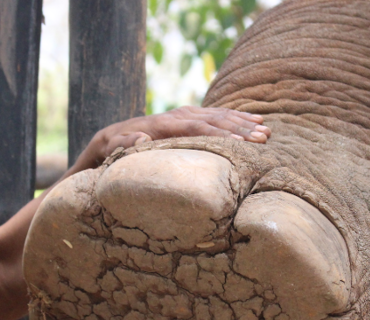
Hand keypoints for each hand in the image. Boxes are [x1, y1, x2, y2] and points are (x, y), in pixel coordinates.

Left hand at [70, 106, 271, 171]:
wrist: (103, 141)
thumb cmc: (106, 153)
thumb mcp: (107, 151)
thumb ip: (122, 143)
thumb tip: (141, 135)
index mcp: (160, 126)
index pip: (196, 127)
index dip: (221, 134)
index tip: (244, 142)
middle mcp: (172, 117)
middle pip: (211, 120)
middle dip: (239, 128)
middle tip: (264, 138)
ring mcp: (179, 116)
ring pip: (215, 116)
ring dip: (240, 122)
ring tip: (266, 130)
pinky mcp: (183, 119)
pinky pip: (212, 117)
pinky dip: (233, 118)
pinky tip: (252, 120)